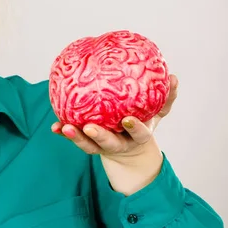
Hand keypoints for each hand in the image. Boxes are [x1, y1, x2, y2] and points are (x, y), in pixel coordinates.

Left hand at [51, 74, 178, 162]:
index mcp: (136, 137)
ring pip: (88, 145)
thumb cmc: (143, 123)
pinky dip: (64, 133)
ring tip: (63, 126)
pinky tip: (54, 127)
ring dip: (75, 137)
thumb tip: (174, 77)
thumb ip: (167, 97)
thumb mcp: (157, 113)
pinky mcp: (87, 143)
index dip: (134, 129)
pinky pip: (75, 138)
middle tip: (88, 127)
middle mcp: (118, 143)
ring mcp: (101, 146)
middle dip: (98, 136)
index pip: (138, 135)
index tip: (128, 120)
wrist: (130, 150)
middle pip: (108, 143)